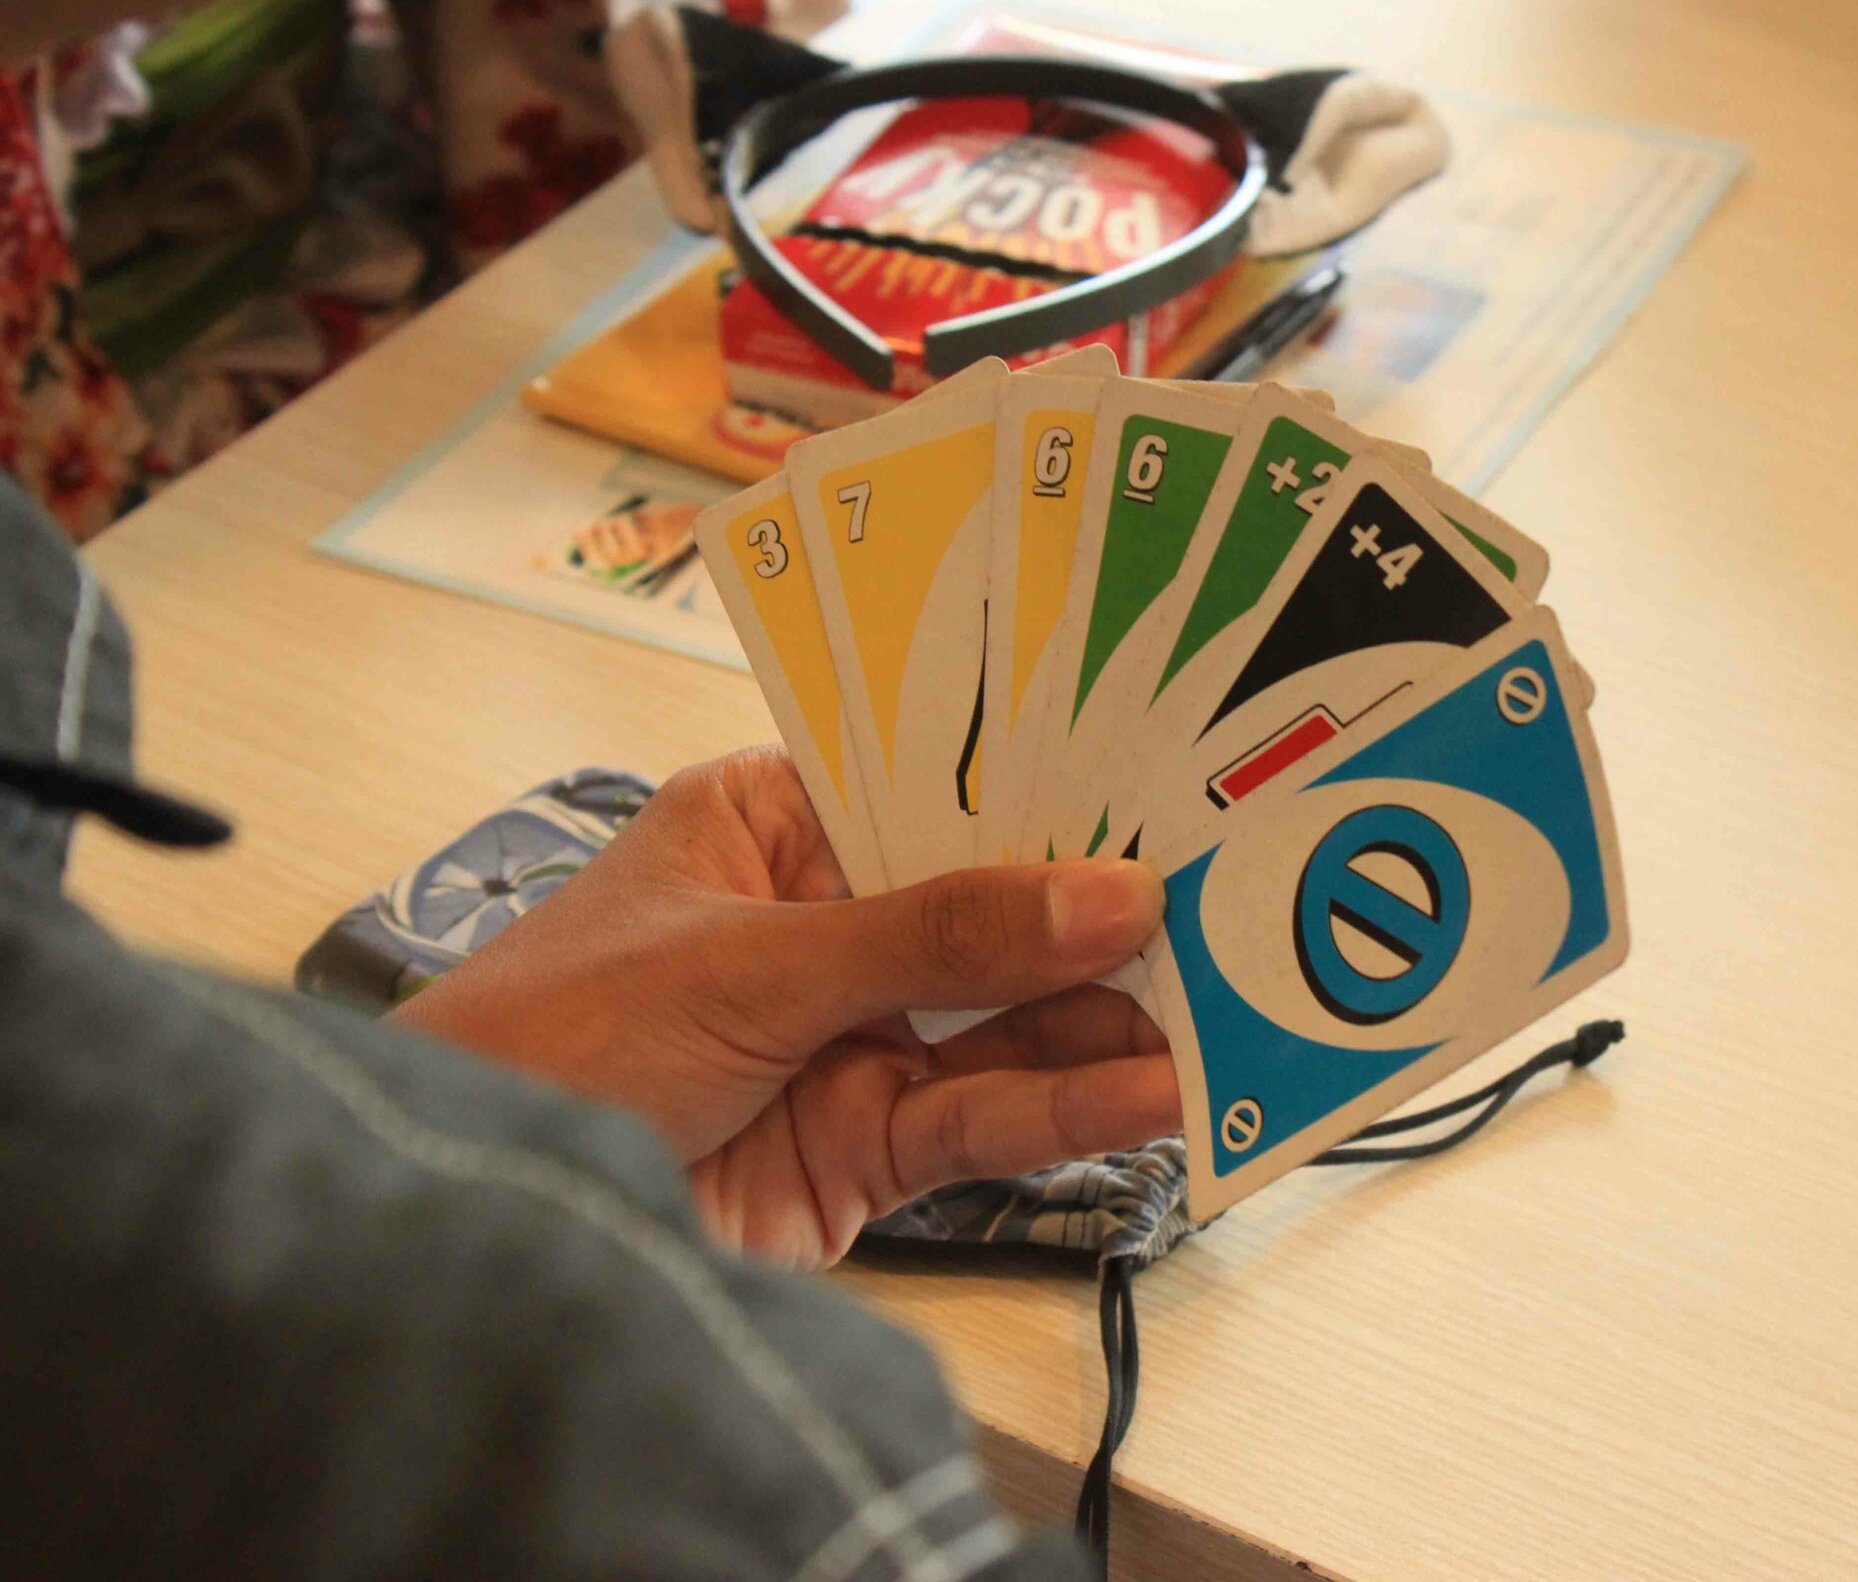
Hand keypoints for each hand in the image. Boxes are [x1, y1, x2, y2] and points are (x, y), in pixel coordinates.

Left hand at [395, 749, 1178, 1269]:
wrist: (471, 1225)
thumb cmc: (548, 1040)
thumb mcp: (752, 960)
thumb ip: (935, 937)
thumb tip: (1104, 899)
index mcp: (773, 827)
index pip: (940, 790)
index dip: (1052, 793)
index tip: (1169, 788)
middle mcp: (822, 926)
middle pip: (993, 912)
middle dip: (1103, 917)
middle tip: (1230, 904)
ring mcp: (849, 1040)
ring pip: (1007, 1024)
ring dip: (1110, 1024)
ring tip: (1220, 1016)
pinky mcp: (865, 1150)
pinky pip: (986, 1120)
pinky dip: (1069, 1110)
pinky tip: (1151, 1095)